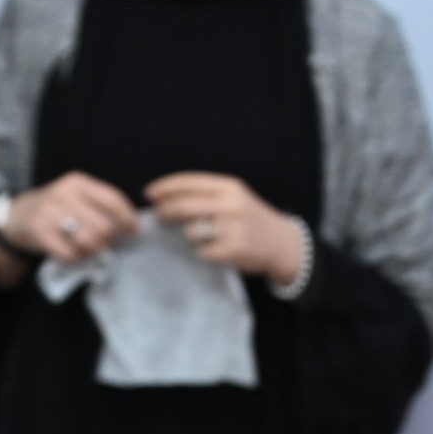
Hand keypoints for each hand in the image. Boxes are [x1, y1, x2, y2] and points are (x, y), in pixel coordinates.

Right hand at [0, 169, 141, 263]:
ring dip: (92, 251)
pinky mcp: (40, 233)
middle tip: (103, 245)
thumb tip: (131, 228)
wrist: (15, 217)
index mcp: (78, 183)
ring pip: (89, 241)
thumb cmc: (54, 210)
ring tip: (87, 250)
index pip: (113, 199)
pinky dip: (75, 259)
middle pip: (103, 226)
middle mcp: (64, 194)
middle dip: (108, 241)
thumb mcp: (75, 198)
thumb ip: (100, 207)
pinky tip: (71, 254)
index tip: (133, 232)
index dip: (128, 219)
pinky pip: (70, 254)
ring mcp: (50, 213)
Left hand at [144, 171, 307, 286]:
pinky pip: (202, 252)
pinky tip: (213, 250)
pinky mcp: (232, 251)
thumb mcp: (235, 196)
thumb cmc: (251, 218)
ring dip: (188, 234)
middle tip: (159, 216)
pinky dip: (203, 252)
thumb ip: (206, 193)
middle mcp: (230, 205)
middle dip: (165, 211)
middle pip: (183, 206)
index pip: (188, 182)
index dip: (165, 187)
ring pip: (190, 231)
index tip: (149, 194)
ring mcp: (232, 229)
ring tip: (198, 235)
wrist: (282, 244)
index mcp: (229, 187)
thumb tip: (166, 197)